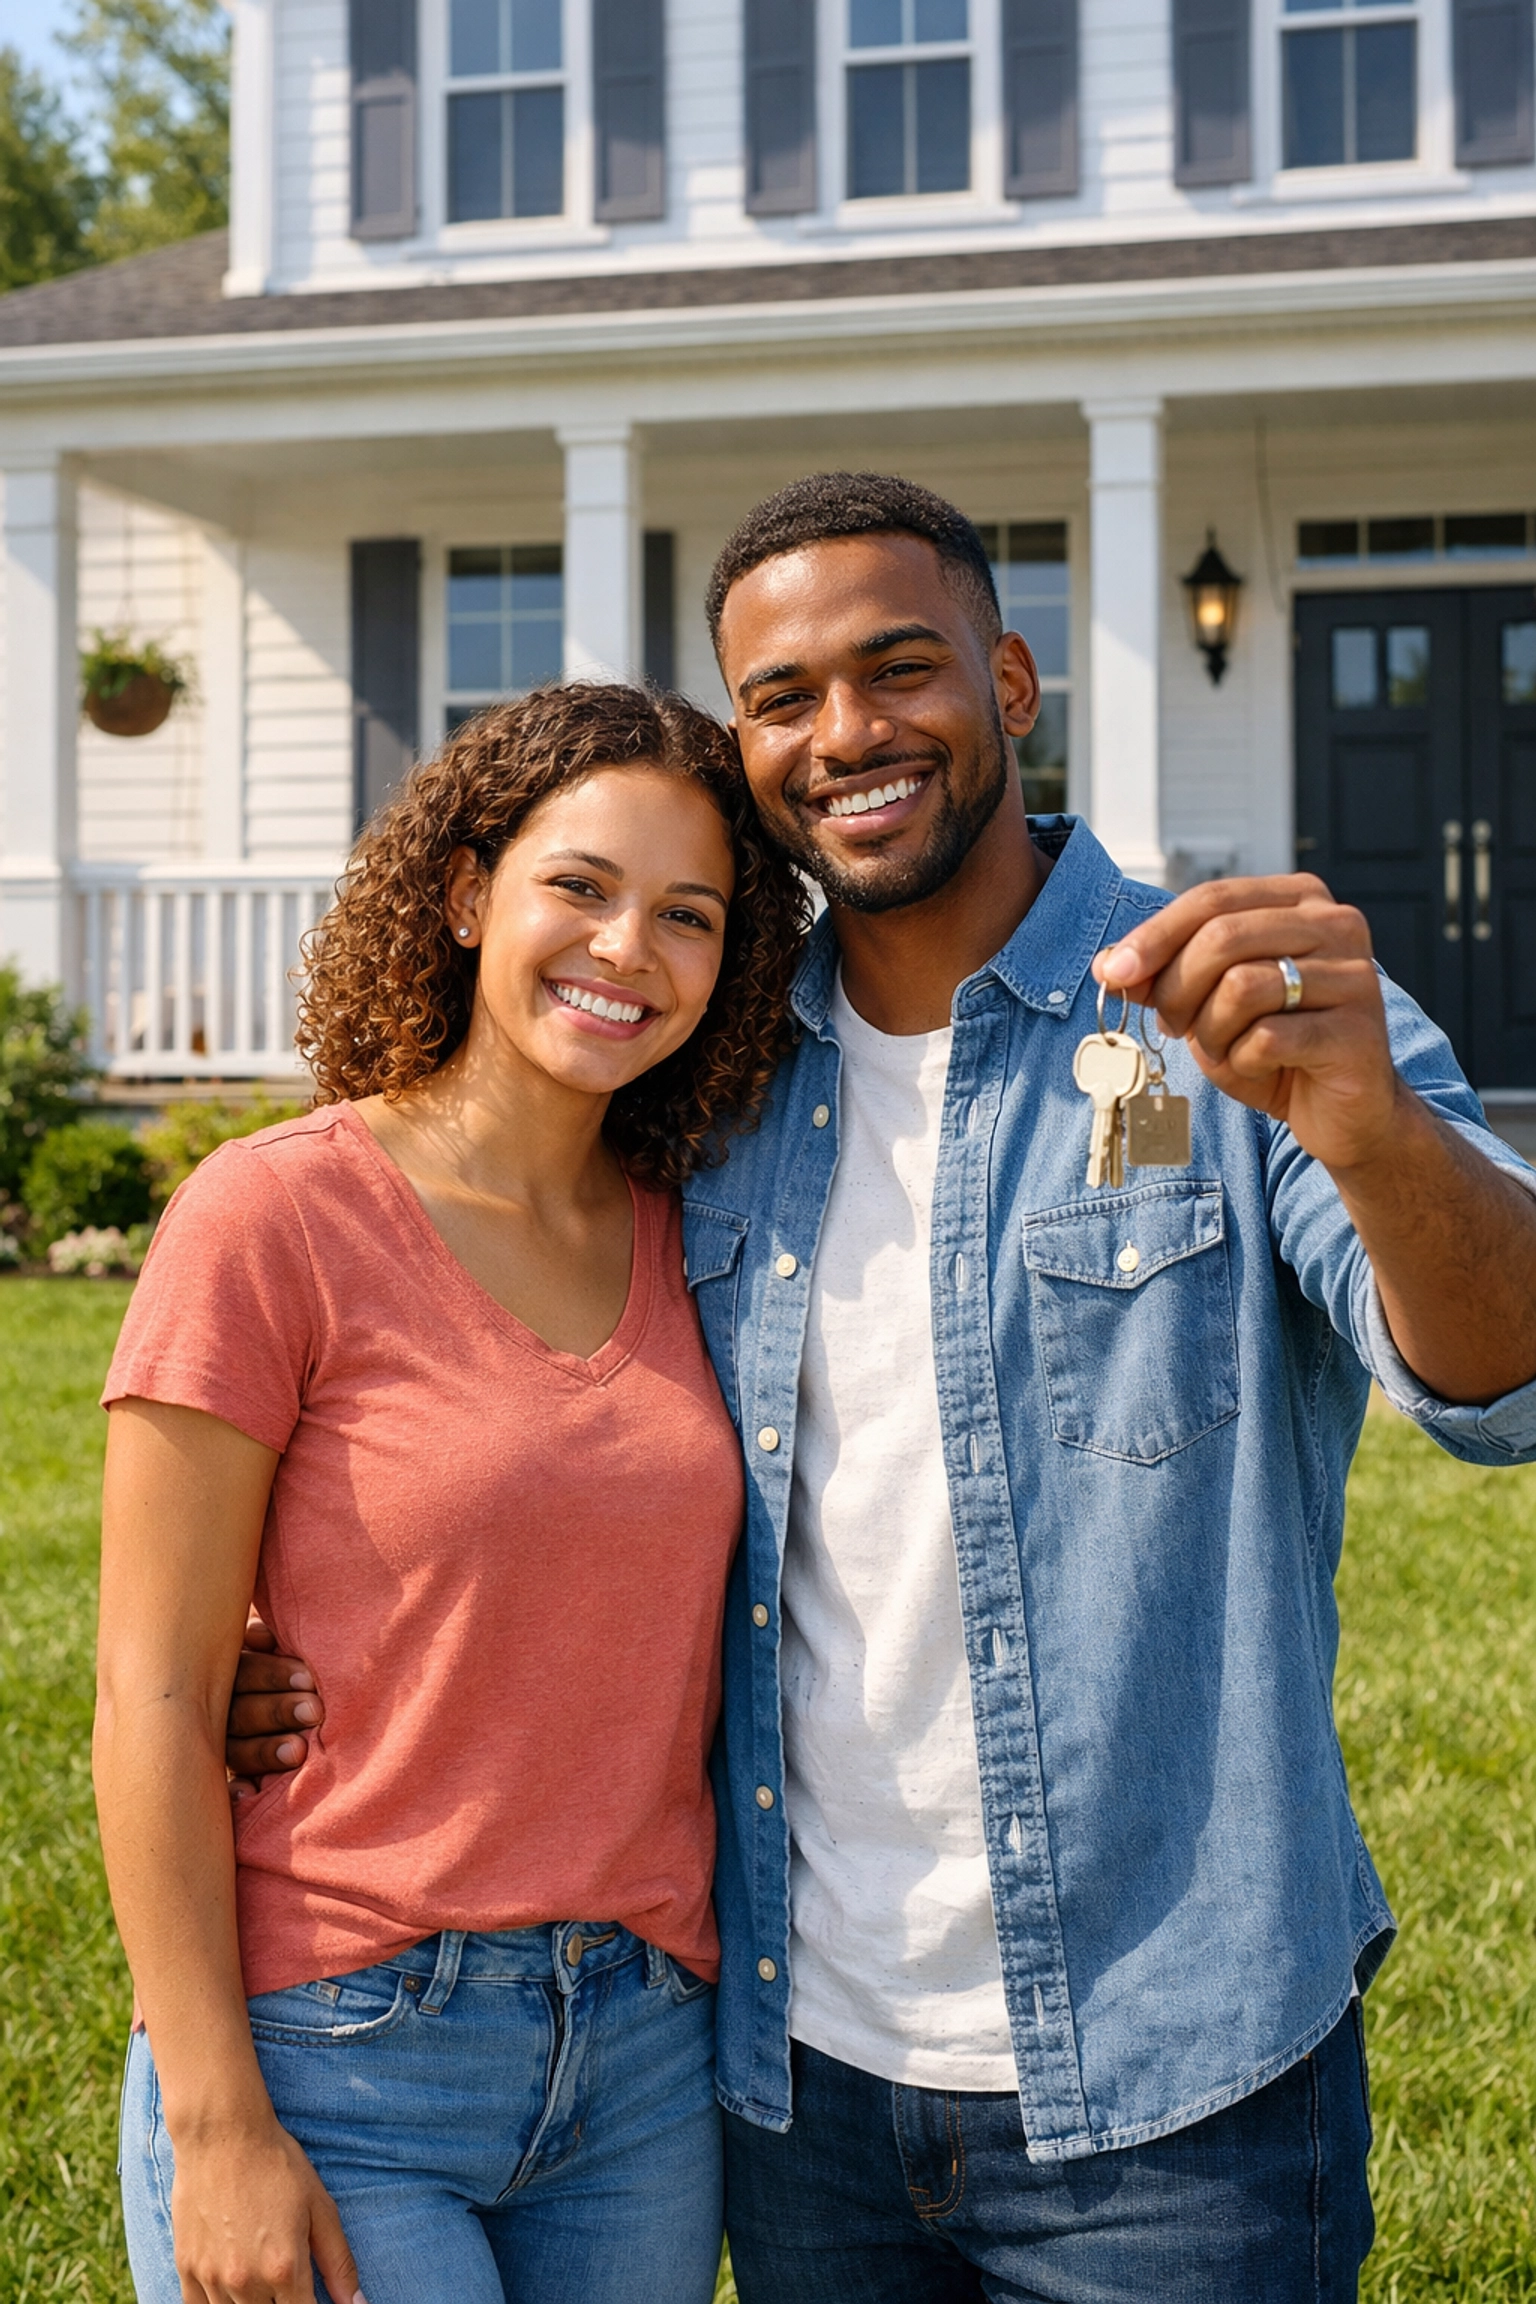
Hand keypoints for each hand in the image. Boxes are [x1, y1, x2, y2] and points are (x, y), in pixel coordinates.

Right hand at [170, 2113, 364, 2303]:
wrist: (221, 2135)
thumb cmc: (276, 2165)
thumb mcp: (319, 2207)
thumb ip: (338, 2262)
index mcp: (284, 2268)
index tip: (311, 2297)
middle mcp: (246, 2282)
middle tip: (287, 2283)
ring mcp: (212, 2278)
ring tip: (263, 2280)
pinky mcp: (187, 2269)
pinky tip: (232, 2288)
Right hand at [227, 1613, 323, 1797]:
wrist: (299, 1698)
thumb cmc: (298, 1666)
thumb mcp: (282, 1646)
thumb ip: (270, 1639)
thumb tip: (262, 1638)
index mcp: (230, 1671)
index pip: (244, 1673)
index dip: (272, 1675)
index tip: (308, 1679)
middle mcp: (218, 1710)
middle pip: (238, 1712)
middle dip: (277, 1711)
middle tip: (314, 1711)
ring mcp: (221, 1746)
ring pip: (235, 1750)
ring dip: (265, 1750)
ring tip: (298, 1751)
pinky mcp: (231, 1778)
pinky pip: (228, 1790)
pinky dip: (237, 1792)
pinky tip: (246, 1794)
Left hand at [1096, 874, 1400, 1175]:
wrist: (1342, 1112)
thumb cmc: (1274, 1048)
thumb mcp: (1208, 1003)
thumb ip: (1166, 975)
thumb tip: (1111, 965)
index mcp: (1301, 900)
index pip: (1213, 899)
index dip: (1155, 935)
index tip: (1113, 972)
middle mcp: (1336, 925)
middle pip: (1222, 937)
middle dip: (1178, 987)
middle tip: (1173, 1024)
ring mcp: (1354, 975)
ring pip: (1241, 986)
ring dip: (1212, 1029)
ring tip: (1224, 1048)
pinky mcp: (1357, 1030)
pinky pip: (1268, 1036)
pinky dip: (1244, 1058)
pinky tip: (1259, 1065)